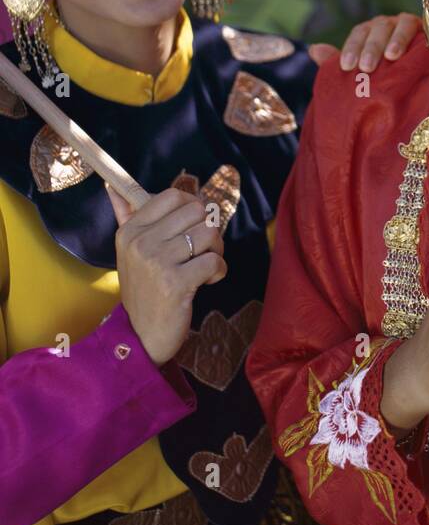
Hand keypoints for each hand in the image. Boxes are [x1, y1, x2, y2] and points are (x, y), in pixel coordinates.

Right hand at [106, 185, 226, 367]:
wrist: (141, 336)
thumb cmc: (142, 289)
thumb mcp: (128, 252)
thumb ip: (125, 217)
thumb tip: (113, 188)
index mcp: (130, 231)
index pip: (173, 196)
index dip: (193, 207)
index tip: (194, 225)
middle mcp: (141, 243)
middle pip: (197, 212)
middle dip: (209, 229)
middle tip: (202, 249)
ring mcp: (157, 262)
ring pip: (210, 234)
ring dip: (216, 250)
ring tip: (204, 265)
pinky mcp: (176, 283)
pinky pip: (215, 261)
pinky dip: (219, 271)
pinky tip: (207, 281)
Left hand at [308, 12, 419, 72]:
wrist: (413, 82)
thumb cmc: (380, 76)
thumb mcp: (358, 70)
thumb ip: (336, 62)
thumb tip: (313, 50)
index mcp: (370, 31)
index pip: (359, 33)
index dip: (352, 47)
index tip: (346, 66)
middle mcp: (390, 24)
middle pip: (379, 28)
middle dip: (372, 47)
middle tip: (366, 68)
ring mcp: (412, 25)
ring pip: (403, 24)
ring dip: (396, 39)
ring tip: (391, 57)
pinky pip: (428, 29)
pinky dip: (425, 36)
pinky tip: (421, 49)